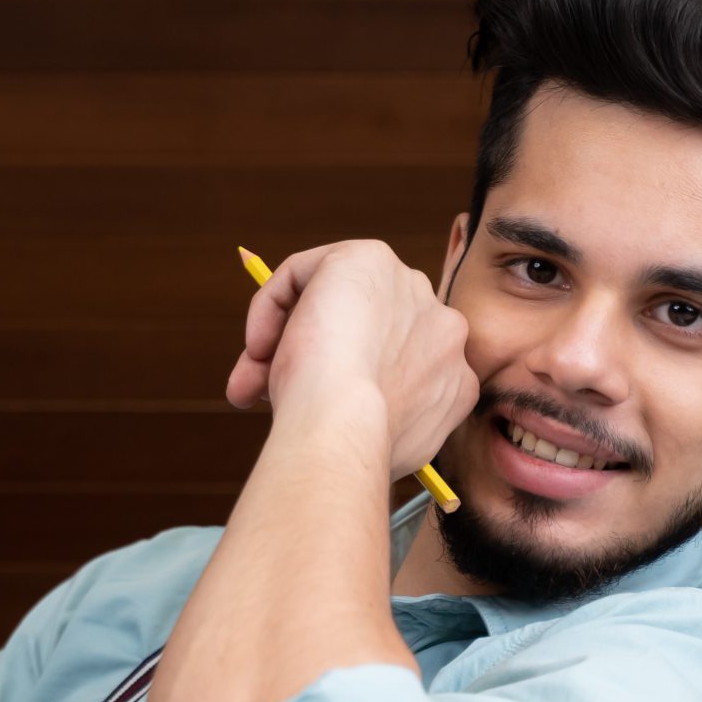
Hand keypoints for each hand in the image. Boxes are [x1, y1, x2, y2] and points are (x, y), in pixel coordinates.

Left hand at [225, 240, 478, 479]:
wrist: (346, 425)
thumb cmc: (353, 443)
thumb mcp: (379, 439)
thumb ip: (371, 415)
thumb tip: (326, 411)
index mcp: (450, 373)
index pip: (389, 364)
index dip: (341, 386)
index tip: (304, 410)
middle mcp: (441, 324)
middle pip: (362, 331)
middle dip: (310, 359)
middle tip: (262, 394)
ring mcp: (409, 288)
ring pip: (332, 301)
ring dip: (286, 337)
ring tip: (251, 381)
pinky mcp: (368, 257)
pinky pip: (303, 273)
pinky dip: (270, 305)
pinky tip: (257, 347)